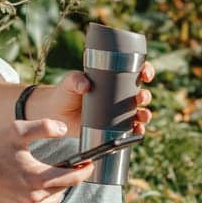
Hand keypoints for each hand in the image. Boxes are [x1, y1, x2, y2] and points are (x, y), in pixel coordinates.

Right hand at [0, 118, 96, 202]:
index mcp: (36, 178)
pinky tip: (27, 183)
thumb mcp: (17, 130)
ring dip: (53, 189)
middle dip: (69, 178)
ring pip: (48, 202)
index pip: (71, 178)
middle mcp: (31, 198)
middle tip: (71, 167)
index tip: (90, 164)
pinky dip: (35, 197)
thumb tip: (64, 129)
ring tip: (49, 175)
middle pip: (62, 190)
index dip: (84, 171)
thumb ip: (44, 127)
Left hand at [32, 61, 155, 139]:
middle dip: (145, 96)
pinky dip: (137, 131)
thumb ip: (75, 79)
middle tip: (140, 98)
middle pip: (141, 93)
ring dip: (145, 114)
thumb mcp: (69, 82)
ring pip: (139, 112)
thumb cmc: (64, 93)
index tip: (145, 74)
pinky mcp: (113, 128)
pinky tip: (138, 131)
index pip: (135, 72)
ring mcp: (117, 112)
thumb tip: (85, 84)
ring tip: (142, 117)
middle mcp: (119, 95)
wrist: (56, 114)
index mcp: (113, 79)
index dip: (145, 71)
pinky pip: (131, 130)